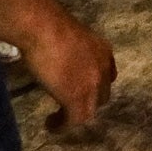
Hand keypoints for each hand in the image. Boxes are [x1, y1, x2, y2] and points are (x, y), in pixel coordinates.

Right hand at [18, 4, 116, 129]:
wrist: (44, 28)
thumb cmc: (49, 25)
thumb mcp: (69, 37)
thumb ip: (71, 50)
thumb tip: (57, 54)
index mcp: (103, 52)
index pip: (107, 75)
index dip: (96, 85)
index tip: (82, 87)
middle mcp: (103, 69)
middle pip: (101, 94)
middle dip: (87, 101)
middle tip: (68, 104)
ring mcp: (92, 85)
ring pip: (89, 110)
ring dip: (75, 116)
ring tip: (59, 120)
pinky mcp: (76, 98)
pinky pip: (74, 119)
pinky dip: (62, 125)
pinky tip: (50, 125)